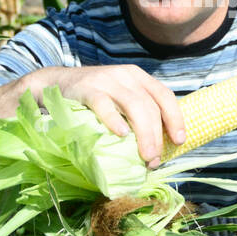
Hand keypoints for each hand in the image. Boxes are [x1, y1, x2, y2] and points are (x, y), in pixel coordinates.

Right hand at [34, 65, 185, 168]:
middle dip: (157, 136)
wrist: (57, 83)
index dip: (175, 118)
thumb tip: (160, 145)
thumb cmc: (94, 97)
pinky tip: (121, 135)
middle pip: (150, 106)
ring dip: (144, 134)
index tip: (179, 141)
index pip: (164, 95)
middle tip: (154, 160)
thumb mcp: (120, 96)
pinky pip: (104, 105)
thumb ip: (138, 110)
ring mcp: (107, 80)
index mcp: (138, 77)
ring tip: (145, 156)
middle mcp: (126, 75)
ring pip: (134, 106)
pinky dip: (114, 120)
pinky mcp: (87, 89)